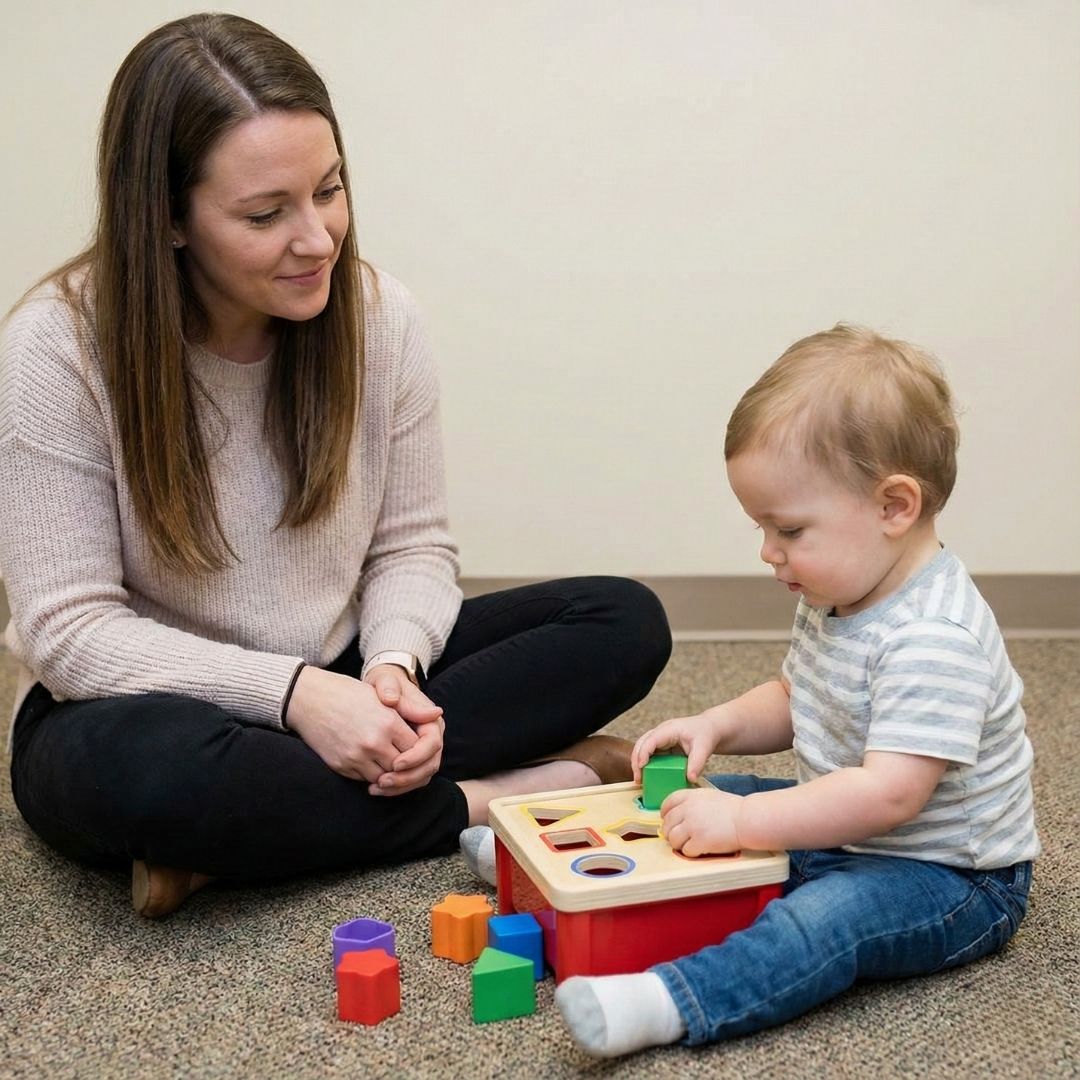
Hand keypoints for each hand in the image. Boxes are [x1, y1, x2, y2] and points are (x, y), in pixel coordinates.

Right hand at [285, 666, 441, 794]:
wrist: (308, 699)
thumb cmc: (346, 693)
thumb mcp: (380, 695)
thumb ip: (410, 709)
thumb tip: (438, 714)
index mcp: (388, 722)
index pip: (417, 747)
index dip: (419, 748)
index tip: (416, 744)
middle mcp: (374, 742)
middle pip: (404, 766)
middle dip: (407, 765)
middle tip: (407, 760)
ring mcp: (357, 757)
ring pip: (386, 778)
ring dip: (390, 773)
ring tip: (391, 763)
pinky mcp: (342, 766)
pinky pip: (365, 779)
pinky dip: (372, 775)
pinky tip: (372, 764)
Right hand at [631, 710, 723, 783]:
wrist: (710, 729)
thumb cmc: (706, 734)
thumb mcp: (704, 748)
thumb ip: (697, 763)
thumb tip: (690, 779)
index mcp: (669, 729)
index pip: (651, 740)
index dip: (643, 753)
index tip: (641, 767)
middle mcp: (661, 732)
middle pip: (641, 743)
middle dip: (636, 760)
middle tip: (638, 778)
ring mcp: (660, 738)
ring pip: (642, 748)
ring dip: (639, 763)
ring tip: (640, 780)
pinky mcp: (662, 745)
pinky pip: (650, 753)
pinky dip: (646, 764)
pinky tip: (647, 776)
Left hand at [660, 787, 742, 855]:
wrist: (747, 819)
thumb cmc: (733, 809)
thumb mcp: (709, 796)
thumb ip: (693, 802)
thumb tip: (679, 814)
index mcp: (690, 796)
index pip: (668, 803)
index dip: (665, 813)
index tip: (667, 820)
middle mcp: (688, 809)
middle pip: (667, 824)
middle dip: (671, 832)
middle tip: (678, 837)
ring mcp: (692, 826)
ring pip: (673, 839)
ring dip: (679, 844)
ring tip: (689, 844)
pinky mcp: (699, 841)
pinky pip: (685, 851)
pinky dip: (691, 852)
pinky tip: (700, 849)